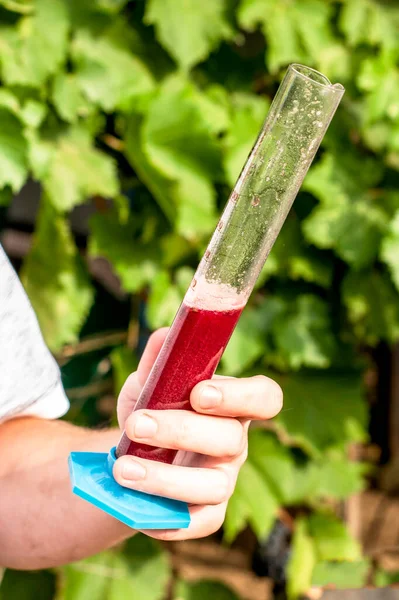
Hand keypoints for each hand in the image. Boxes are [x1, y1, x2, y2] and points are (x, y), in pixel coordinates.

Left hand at [113, 329, 282, 540]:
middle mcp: (236, 443)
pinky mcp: (208, 514)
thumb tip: (163, 335)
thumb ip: (158, 360)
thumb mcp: (149, 382)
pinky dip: (166, 516)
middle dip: (182, 431)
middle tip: (137, 423)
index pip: (266, 397)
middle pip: (232, 440)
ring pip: (214, 486)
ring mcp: (225, 480)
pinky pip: (197, 522)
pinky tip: (134, 505)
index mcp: (232, 405)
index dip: (242, 397)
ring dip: (166, 478)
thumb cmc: (152, 408)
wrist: (133, 453)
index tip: (199, 393)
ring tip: (121, 468)